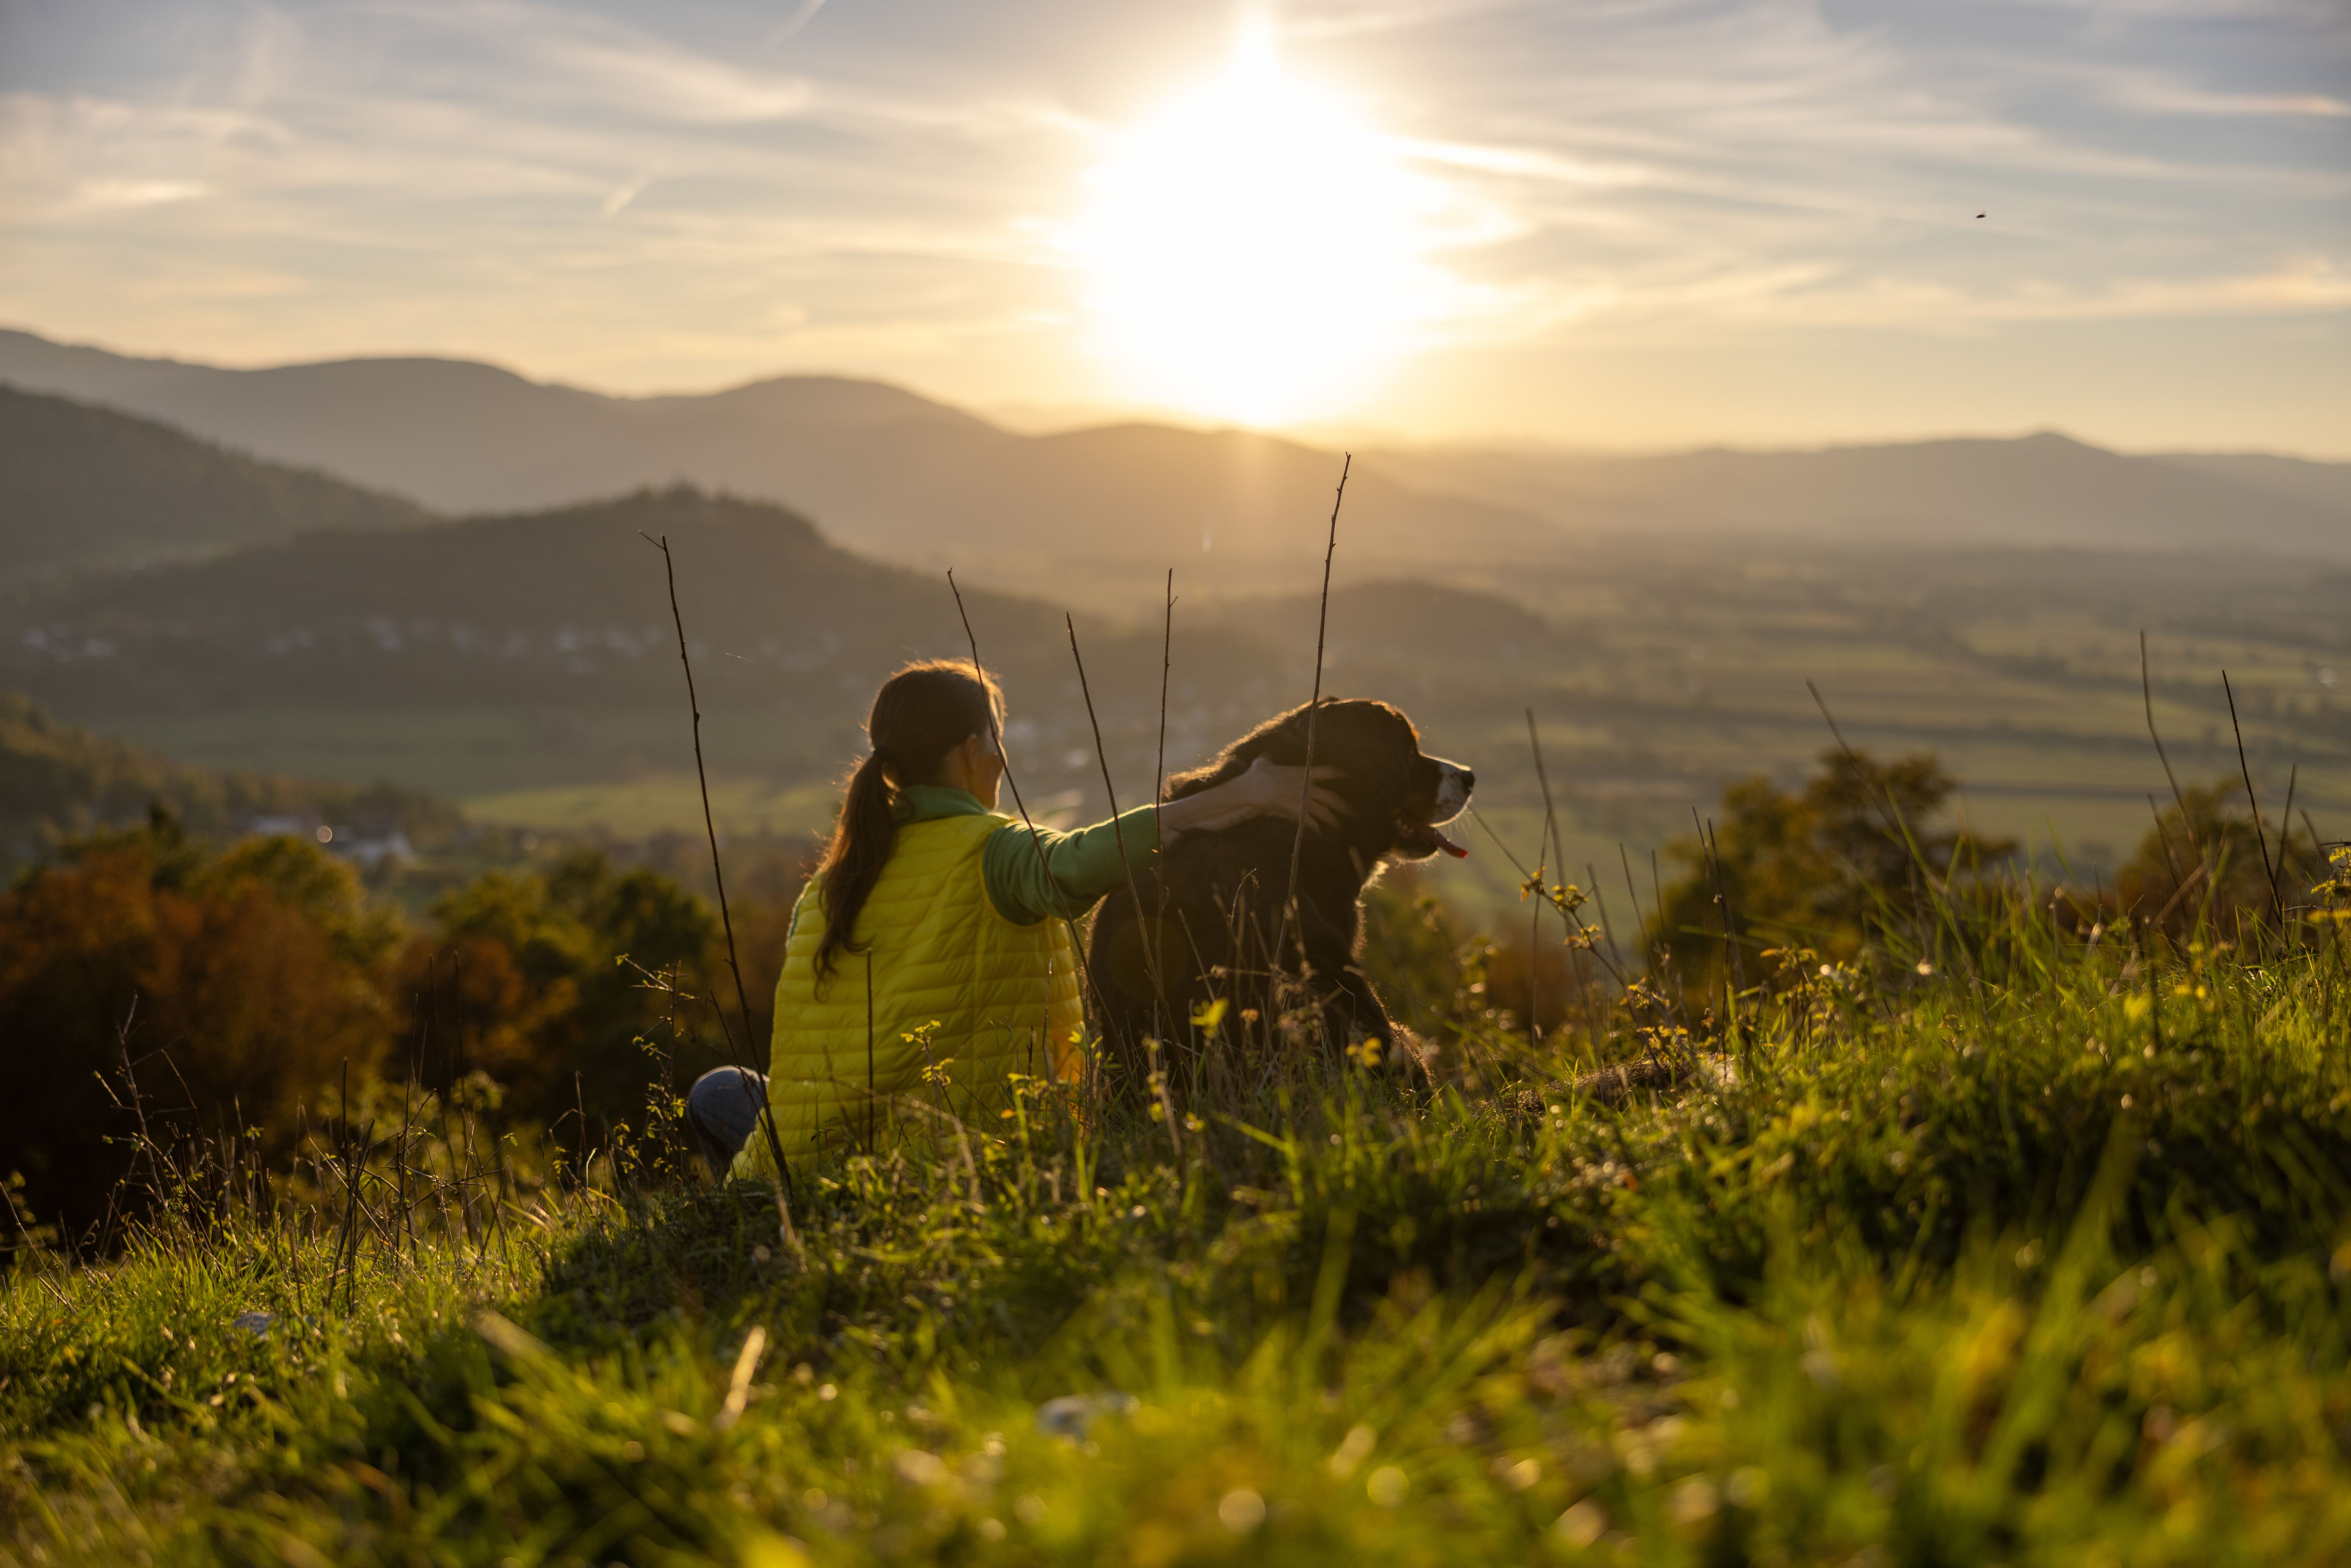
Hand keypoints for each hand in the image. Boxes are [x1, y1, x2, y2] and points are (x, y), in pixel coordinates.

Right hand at [1159, 756, 1345, 840]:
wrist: (1247, 791)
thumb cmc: (1254, 776)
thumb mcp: (1261, 763)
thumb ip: (1267, 758)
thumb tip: (1265, 752)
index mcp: (1302, 772)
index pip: (1328, 771)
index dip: (1341, 775)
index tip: (1352, 778)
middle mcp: (1306, 786)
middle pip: (1332, 796)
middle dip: (1344, 806)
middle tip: (1355, 813)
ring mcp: (1301, 800)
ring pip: (1324, 812)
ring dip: (1334, 820)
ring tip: (1341, 827)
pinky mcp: (1295, 814)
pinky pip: (1311, 823)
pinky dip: (1317, 829)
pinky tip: (1322, 835)